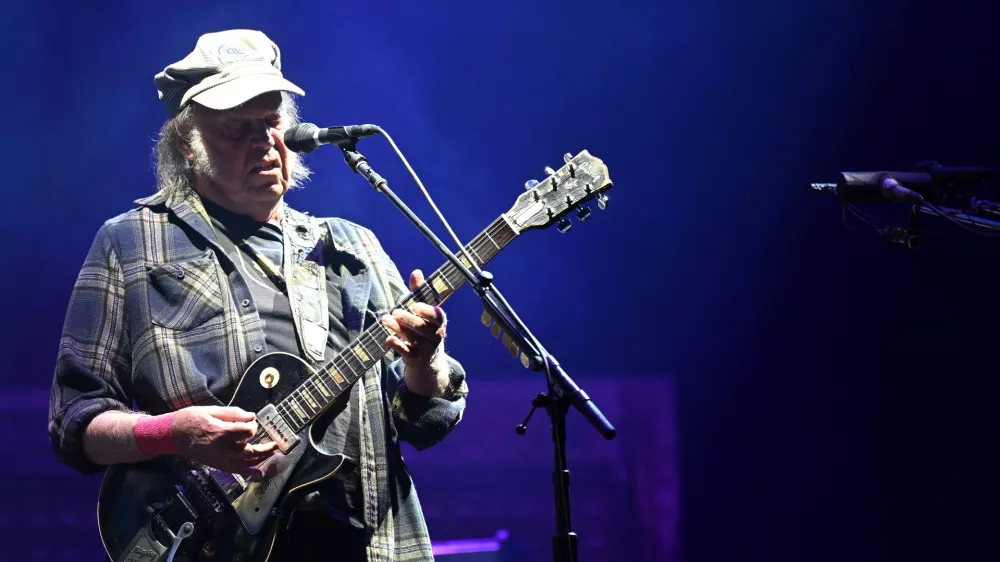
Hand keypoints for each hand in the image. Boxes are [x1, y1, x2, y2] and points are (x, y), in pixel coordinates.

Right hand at [171, 406, 276, 474]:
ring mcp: (220, 459)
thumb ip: (234, 413)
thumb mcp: (212, 410)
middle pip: (250, 451)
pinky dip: (249, 472)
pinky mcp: (217, 465)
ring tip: (272, 454)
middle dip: (265, 448)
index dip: (253, 427)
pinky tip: (260, 473)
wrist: (173, 435)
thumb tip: (252, 416)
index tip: (251, 424)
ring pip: (246, 463)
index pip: (247, 432)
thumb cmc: (191, 419)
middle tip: (275, 444)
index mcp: (221, 432)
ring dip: (261, 459)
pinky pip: (236, 471)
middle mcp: (222, 449)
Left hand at [382, 269, 448, 394]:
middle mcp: (435, 335)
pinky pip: (407, 353)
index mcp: (439, 322)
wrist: (427, 358)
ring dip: (398, 329)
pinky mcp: (415, 358)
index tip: (414, 305)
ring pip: (413, 338)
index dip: (426, 311)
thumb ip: (419, 292)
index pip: (437, 316)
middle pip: (422, 327)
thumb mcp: (423, 310)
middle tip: (395, 311)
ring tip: (384, 319)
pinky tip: (388, 339)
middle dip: (408, 319)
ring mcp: (426, 349)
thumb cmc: (423, 327)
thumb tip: (416, 272)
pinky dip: (397, 346)